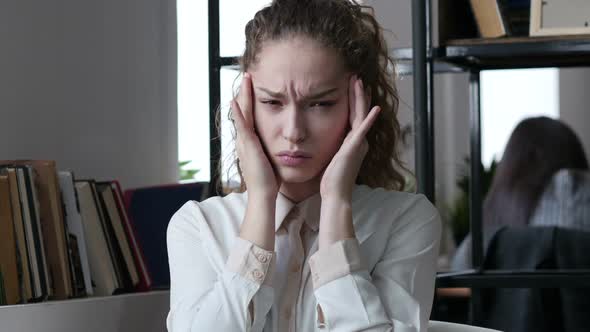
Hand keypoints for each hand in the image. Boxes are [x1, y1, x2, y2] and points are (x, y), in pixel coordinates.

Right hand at [232, 73, 279, 198]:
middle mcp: (245, 140)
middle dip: (246, 93)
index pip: (251, 117)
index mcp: (252, 143)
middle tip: (248, 76)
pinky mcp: (248, 146)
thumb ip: (276, 151)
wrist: (264, 195)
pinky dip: (238, 112)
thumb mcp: (273, 161)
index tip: (256, 87)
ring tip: (245, 79)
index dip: (252, 102)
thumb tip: (288, 146)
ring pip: (242, 113)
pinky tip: (235, 99)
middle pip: (245, 111)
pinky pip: (242, 125)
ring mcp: (245, 142)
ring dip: (243, 95)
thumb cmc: (271, 182)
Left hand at [319, 75, 380, 200]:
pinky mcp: (355, 148)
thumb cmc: (330, 180)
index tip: (350, 86)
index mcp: (352, 142)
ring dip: (360, 98)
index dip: (353, 100)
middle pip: (359, 111)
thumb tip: (323, 138)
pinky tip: (375, 108)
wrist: (335, 194)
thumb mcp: (331, 157)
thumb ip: (331, 145)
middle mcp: (358, 141)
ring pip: (361, 115)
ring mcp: (358, 143)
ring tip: (359, 82)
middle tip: (356, 77)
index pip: (354, 116)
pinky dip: (370, 119)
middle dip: (358, 94)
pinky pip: (364, 130)